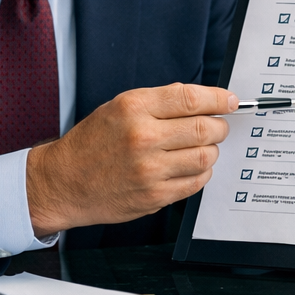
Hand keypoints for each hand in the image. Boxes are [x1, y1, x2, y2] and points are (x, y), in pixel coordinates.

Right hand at [27, 83, 235, 235]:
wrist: (63, 182)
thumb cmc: (93, 143)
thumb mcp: (119, 108)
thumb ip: (160, 102)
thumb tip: (204, 99)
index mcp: (134, 108)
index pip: (191, 99)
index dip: (219, 99)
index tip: (231, 101)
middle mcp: (142, 137)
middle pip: (206, 128)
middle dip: (220, 126)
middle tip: (217, 127)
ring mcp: (149, 170)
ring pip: (206, 156)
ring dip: (211, 151)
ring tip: (200, 148)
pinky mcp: (154, 196)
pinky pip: (196, 182)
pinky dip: (201, 173)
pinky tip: (189, 167)